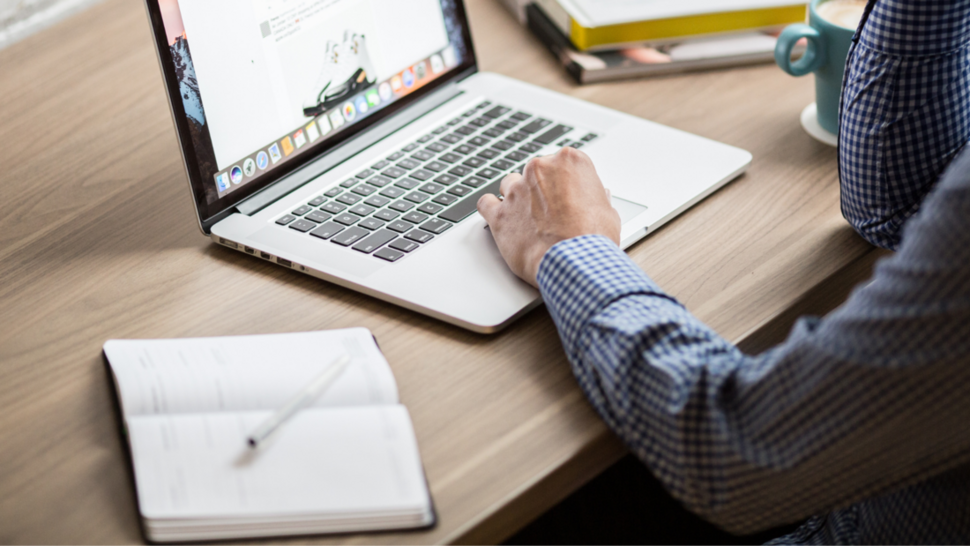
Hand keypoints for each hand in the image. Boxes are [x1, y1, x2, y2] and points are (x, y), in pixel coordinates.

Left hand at [477, 147, 620, 286]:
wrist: (574, 262)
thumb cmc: (593, 238)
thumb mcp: (608, 212)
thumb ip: (597, 197)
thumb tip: (598, 196)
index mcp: (569, 161)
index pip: (563, 163)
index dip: (565, 182)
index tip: (568, 196)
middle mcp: (540, 168)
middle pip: (535, 172)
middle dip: (541, 189)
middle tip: (551, 212)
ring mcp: (516, 190)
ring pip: (509, 184)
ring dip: (517, 198)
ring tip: (528, 218)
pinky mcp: (499, 214)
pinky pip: (486, 203)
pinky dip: (492, 210)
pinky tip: (501, 218)